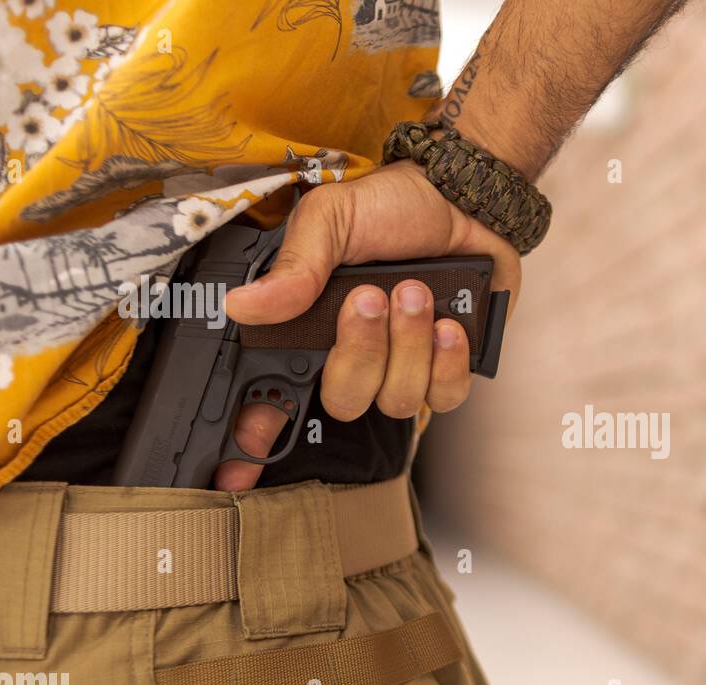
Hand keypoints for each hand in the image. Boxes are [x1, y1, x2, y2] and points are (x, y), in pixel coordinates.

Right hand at [216, 160, 520, 491]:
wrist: (466, 199)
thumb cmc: (393, 208)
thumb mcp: (333, 219)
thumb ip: (295, 265)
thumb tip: (243, 307)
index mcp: (314, 328)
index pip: (276, 396)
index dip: (256, 434)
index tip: (239, 463)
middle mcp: (355, 356)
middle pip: (344, 402)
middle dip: (359, 352)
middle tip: (370, 297)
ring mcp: (405, 366)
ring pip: (398, 401)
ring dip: (408, 345)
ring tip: (416, 292)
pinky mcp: (452, 368)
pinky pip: (446, 397)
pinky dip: (448, 362)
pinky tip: (449, 325)